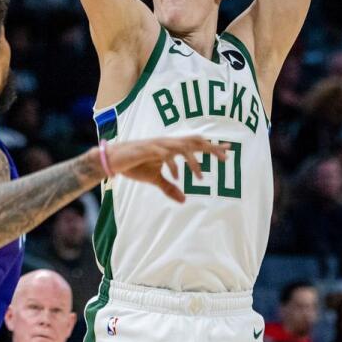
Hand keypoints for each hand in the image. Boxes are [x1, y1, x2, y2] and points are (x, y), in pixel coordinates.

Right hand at [101, 135, 227, 202]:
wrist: (113, 160)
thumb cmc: (134, 166)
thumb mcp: (154, 179)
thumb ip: (169, 187)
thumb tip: (183, 200)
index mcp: (170, 147)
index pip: (195, 143)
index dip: (212, 146)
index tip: (228, 150)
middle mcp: (167, 142)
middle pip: (194, 141)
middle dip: (211, 148)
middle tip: (226, 157)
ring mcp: (158, 144)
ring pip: (182, 147)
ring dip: (193, 162)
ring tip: (200, 177)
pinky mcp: (149, 149)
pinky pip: (166, 155)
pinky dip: (173, 165)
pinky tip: (176, 177)